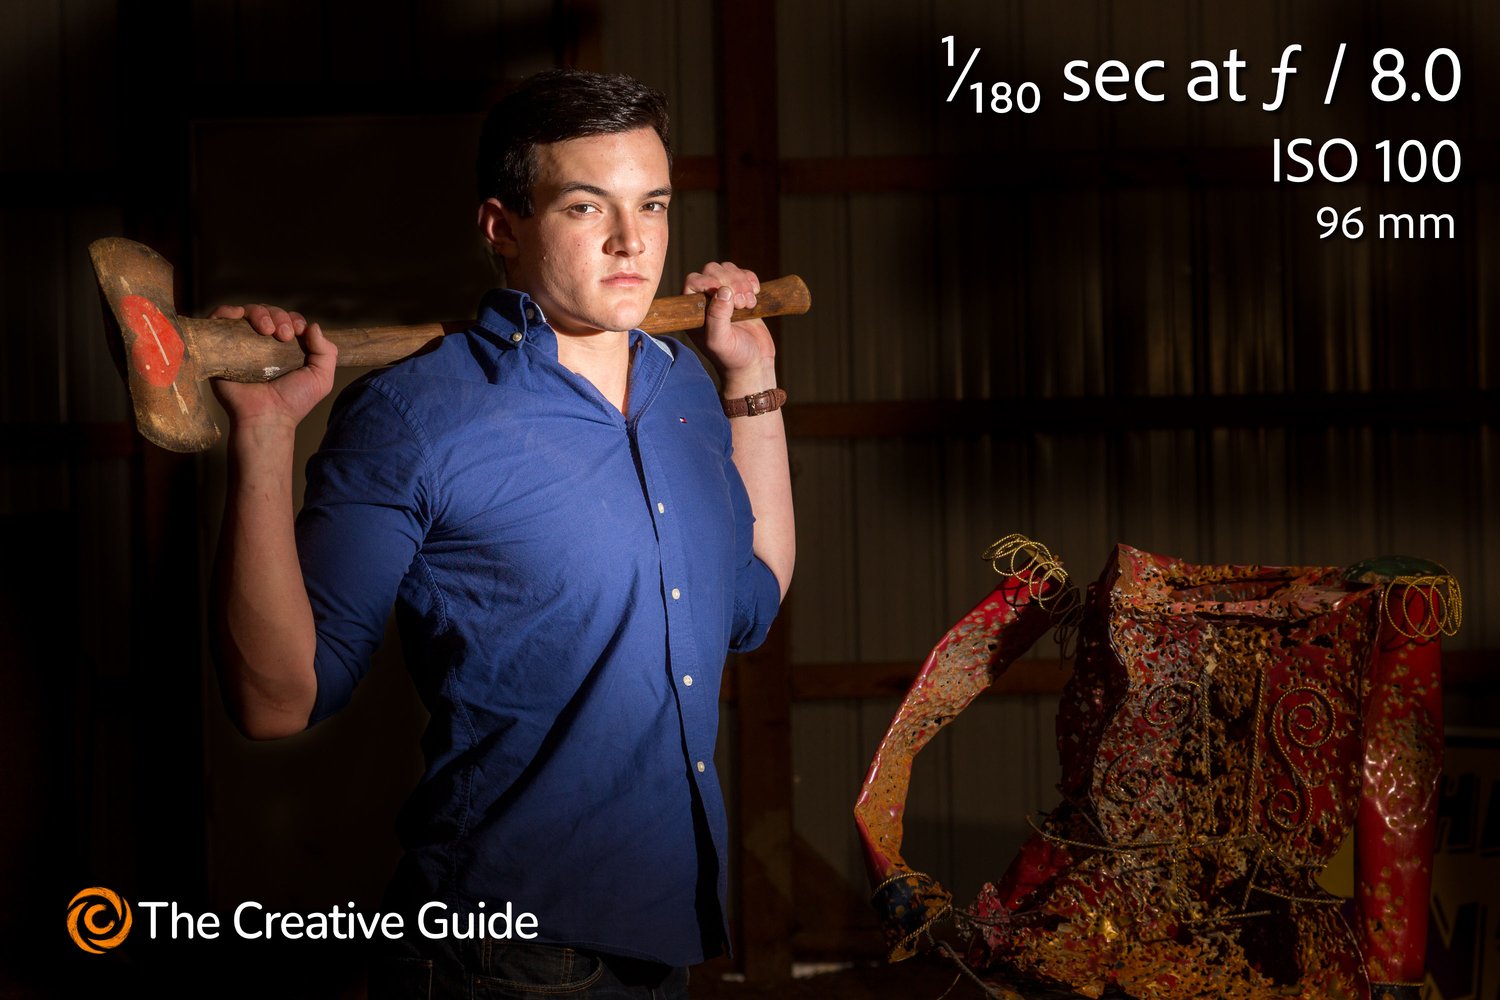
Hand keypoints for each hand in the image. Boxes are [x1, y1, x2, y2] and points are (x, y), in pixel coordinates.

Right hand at [208, 304, 337, 434]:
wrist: (266, 417)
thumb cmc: (293, 401)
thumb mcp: (321, 378)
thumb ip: (327, 352)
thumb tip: (314, 326)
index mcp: (285, 347)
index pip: (288, 319)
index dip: (294, 319)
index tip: (298, 332)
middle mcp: (262, 343)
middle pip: (268, 312)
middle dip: (279, 316)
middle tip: (284, 335)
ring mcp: (241, 344)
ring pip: (246, 313)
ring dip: (259, 313)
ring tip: (267, 330)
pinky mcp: (220, 348)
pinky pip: (219, 320)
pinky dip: (227, 312)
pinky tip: (237, 315)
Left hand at [683, 262, 774, 384]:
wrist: (754, 364)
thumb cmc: (732, 357)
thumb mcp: (719, 340)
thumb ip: (717, 317)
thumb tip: (723, 290)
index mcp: (694, 311)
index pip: (693, 281)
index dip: (708, 280)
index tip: (723, 291)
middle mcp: (707, 301)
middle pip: (712, 271)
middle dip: (730, 281)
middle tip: (741, 304)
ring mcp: (725, 296)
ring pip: (728, 270)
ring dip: (741, 281)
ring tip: (749, 304)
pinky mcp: (742, 295)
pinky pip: (744, 274)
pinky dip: (751, 279)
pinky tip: (756, 294)